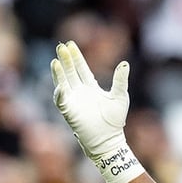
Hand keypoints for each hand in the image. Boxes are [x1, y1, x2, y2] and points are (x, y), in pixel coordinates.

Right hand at [51, 40, 129, 155]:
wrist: (110, 138)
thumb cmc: (116, 120)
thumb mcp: (120, 96)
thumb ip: (120, 80)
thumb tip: (125, 63)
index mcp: (92, 88)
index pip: (82, 69)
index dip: (76, 57)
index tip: (70, 44)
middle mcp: (80, 92)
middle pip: (71, 72)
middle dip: (66, 60)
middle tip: (61, 46)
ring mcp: (74, 101)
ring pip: (63, 83)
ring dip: (59, 73)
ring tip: (56, 61)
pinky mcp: (69, 111)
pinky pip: (61, 100)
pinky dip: (60, 93)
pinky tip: (60, 85)